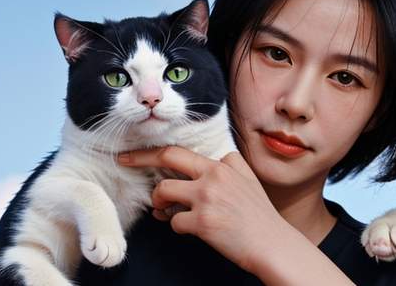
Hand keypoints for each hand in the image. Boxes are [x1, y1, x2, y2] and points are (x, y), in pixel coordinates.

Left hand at [117, 147, 289, 272]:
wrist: (272, 243)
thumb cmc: (260, 216)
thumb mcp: (248, 180)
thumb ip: (229, 166)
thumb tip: (205, 166)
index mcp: (224, 165)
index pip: (183, 152)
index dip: (157, 153)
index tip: (139, 154)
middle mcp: (214, 176)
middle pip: (167, 157)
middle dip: (139, 157)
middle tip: (123, 160)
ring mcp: (207, 197)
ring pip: (163, 191)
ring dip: (159, 203)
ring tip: (166, 211)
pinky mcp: (202, 221)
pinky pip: (174, 221)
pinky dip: (177, 227)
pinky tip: (189, 229)